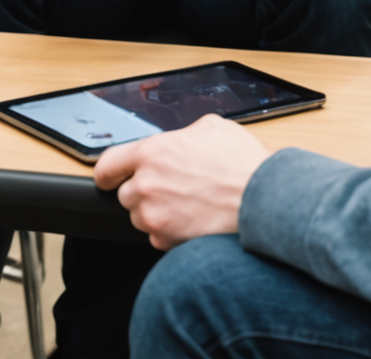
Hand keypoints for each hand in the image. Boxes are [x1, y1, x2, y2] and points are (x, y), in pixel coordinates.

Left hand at [94, 115, 270, 249]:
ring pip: (141, 218)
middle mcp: (147, 185)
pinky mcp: (165, 240)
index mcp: (152, 153)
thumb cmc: (243, 166)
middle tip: (173, 190)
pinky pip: (157, 237)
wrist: (263, 203)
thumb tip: (181, 139)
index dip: (106, 173)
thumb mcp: (213, 128)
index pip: (107, 164)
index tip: (107, 178)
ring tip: (187, 206)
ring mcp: (154, 216)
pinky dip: (170, 232)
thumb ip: (184, 133)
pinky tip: (192, 221)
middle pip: (125, 194)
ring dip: (157, 213)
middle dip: (144, 193)